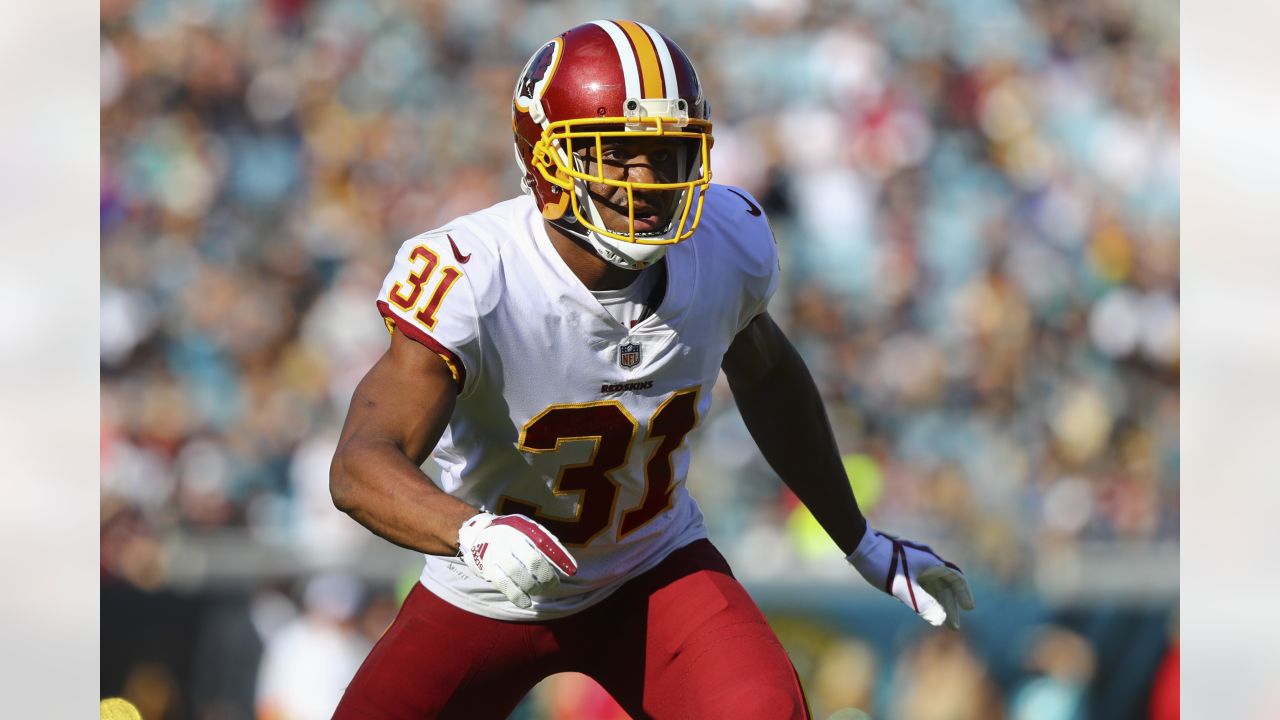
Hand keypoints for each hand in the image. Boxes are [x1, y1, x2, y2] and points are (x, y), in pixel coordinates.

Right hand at [457, 512, 577, 608]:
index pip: (545, 543)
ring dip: (533, 587)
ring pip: (519, 574)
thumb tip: (567, 563)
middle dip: (547, 576)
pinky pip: (503, 585)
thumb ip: (545, 540)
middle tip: (553, 584)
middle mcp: (508, 540)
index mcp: (522, 528)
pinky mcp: (487, 568)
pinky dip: (517, 596)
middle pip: (533, 561)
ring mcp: (496, 554)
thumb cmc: (511, 533)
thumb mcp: (527, 528)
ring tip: (539, 590)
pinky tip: (526, 602)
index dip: (560, 558)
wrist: (477, 533)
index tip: (573, 571)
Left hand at [846, 528, 974, 628]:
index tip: (969, 609)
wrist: (861, 546)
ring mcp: (915, 563)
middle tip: (954, 626)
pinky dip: (926, 596)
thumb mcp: (902, 587)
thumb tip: (940, 620)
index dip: (964, 594)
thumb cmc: (882, 565)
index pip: (955, 579)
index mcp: (931, 563)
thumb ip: (922, 603)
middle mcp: (926, 561)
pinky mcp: (905, 566)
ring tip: (940, 620)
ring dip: (938, 602)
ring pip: (932, 585)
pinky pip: (921, 583)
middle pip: (945, 585)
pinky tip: (922, 607)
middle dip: (950, 605)